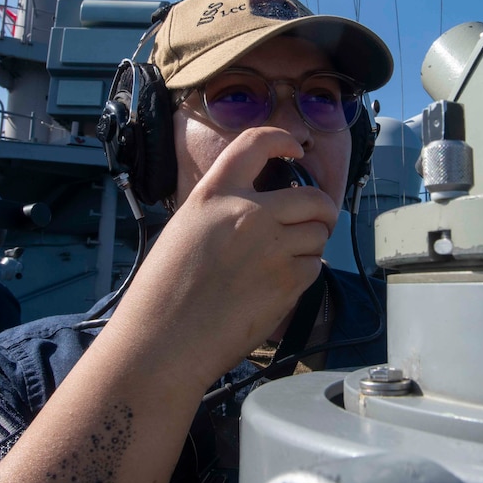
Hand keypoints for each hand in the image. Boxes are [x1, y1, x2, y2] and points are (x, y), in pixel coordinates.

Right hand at [105, 126, 338, 386]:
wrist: (163, 342)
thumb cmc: (162, 294)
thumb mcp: (185, 230)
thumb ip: (222, 211)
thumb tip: (260, 211)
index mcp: (214, 195)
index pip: (256, 144)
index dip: (282, 140)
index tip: (294, 149)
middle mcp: (248, 214)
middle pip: (311, 195)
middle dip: (321, 208)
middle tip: (314, 219)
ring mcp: (272, 247)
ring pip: (318, 232)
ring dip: (311, 243)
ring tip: (287, 259)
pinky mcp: (287, 282)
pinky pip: (314, 267)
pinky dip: (305, 273)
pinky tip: (279, 284)